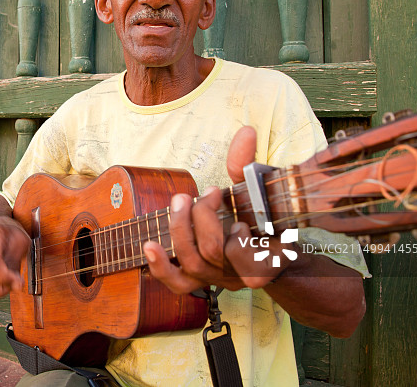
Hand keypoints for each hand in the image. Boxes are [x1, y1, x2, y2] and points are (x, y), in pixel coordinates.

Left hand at [143, 126, 290, 292]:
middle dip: (202, 217)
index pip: (243, 252)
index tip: (228, 202)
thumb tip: (245, 132)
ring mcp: (217, 278)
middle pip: (212, 252)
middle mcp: (240, 273)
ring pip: (192, 265)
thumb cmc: (261, 215)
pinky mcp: (197, 280)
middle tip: (204, 193)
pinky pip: (176, 284)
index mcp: (264, 255)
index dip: (234, 231)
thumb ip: (248, 163)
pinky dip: (160, 267)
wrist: (268, 253)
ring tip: (179, 202)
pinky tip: (148, 246)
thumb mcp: (259, 188)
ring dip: (180, 230)